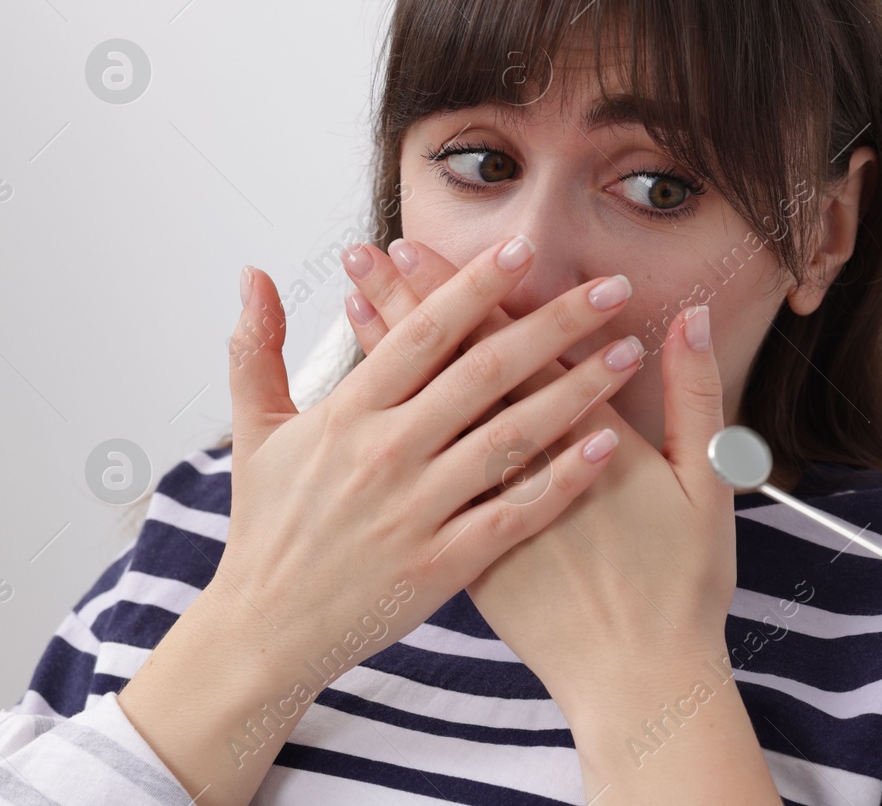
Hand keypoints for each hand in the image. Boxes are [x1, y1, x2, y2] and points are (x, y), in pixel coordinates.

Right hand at [116, 235, 639, 805]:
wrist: (264, 632)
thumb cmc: (267, 528)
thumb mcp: (254, 432)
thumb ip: (256, 348)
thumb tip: (255, 273)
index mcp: (346, 415)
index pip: (422, 333)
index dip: (473, 286)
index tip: (524, 248)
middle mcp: (385, 454)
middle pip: (484, 372)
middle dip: (553, 323)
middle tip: (612, 288)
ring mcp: (416, 510)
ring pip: (511, 436)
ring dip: (577, 390)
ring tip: (628, 353)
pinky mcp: (442, 563)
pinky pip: (515, 512)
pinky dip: (563, 478)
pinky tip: (608, 446)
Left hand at [345, 239, 777, 802]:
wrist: (638, 679)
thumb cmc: (680, 584)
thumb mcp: (709, 481)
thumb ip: (697, 395)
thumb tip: (694, 319)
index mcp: (586, 436)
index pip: (521, 345)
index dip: (478, 293)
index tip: (433, 248)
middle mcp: (526, 464)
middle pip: (461, 366)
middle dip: (417, 305)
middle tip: (373, 254)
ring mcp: (490, 509)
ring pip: (432, 415)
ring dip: (393, 360)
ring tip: (354, 305)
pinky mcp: (469, 550)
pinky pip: (423, 476)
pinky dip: (397, 434)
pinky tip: (369, 404)